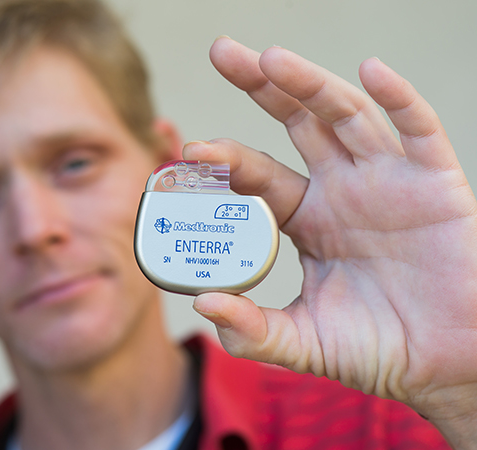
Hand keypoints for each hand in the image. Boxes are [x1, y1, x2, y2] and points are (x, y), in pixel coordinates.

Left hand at [183, 37, 476, 447]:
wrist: (447, 365)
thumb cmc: (378, 349)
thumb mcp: (305, 342)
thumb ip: (254, 331)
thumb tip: (202, 305)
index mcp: (307, 220)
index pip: (260, 176)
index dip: (228, 159)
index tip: (193, 150)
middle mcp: (342, 190)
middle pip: (298, 123)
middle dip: (263, 87)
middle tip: (224, 52)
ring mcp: (387, 182)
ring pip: (347, 116)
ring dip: (311, 84)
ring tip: (271, 60)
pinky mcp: (435, 184)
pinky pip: (419, 132)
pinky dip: (400, 100)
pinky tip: (371, 72)